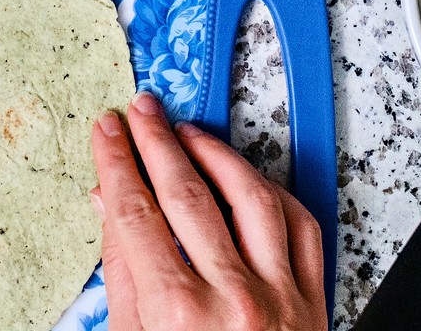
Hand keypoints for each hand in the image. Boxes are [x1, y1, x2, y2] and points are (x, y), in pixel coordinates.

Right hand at [91, 91, 326, 330]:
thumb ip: (123, 274)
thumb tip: (110, 206)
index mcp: (178, 314)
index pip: (138, 212)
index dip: (117, 162)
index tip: (106, 132)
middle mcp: (233, 299)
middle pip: (186, 194)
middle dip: (156, 143)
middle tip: (138, 110)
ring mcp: (280, 298)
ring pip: (250, 197)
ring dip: (215, 154)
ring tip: (187, 131)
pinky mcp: (314, 302)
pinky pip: (298, 226)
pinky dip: (271, 193)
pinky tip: (246, 175)